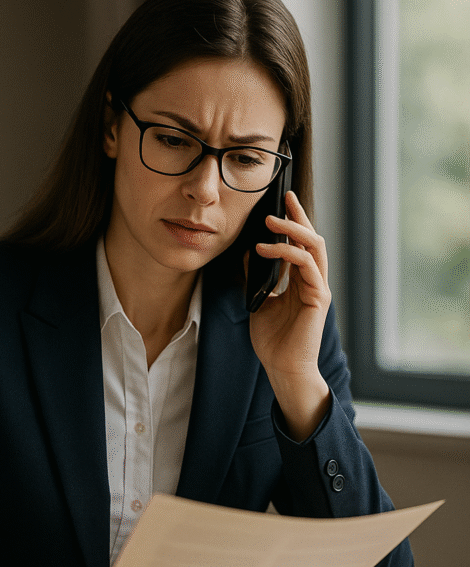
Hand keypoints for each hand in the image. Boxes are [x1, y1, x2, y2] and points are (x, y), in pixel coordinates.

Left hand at [248, 191, 331, 439]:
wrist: (282, 367)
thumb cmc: (273, 340)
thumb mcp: (259, 301)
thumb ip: (258, 278)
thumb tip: (249, 253)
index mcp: (302, 281)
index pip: (301, 243)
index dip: (294, 221)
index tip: (282, 201)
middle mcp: (313, 281)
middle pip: (312, 238)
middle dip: (299, 216)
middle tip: (283, 199)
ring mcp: (318, 288)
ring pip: (314, 247)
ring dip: (292, 230)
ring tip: (270, 222)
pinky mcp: (318, 298)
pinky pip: (306, 266)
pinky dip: (287, 253)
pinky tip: (265, 250)